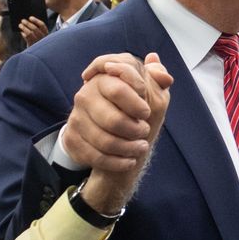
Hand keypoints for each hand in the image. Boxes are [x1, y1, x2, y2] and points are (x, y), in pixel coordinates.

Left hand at [18, 15, 49, 45]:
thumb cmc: (37, 41)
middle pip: (35, 28)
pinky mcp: (32, 46)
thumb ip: (35, 29)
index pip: (42, 25)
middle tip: (22, 20)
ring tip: (20, 25)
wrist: (37, 53)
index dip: (36, 20)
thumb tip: (27, 21)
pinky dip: (24, 34)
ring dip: (24, 28)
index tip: (30, 17)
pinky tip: (21, 32)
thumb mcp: (39, 35)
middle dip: (28, 23)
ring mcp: (38, 42)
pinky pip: (27, 38)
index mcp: (46, 33)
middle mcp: (43, 38)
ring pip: (30, 33)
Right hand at [67, 53, 173, 211]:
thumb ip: (158, 78)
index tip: (146, 111)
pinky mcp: (73, 138)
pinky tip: (129, 160)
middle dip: (135, 129)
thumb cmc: (129, 104)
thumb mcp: (146, 88)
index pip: (119, 86)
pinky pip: (96, 156)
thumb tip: (166, 78)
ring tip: (141, 147)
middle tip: (144, 130)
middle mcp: (86, 95)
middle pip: (114, 120)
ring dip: (128, 148)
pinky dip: (117, 162)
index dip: (136, 100)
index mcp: (104, 77)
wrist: (103, 126)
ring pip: (105, 141)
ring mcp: (77, 117)